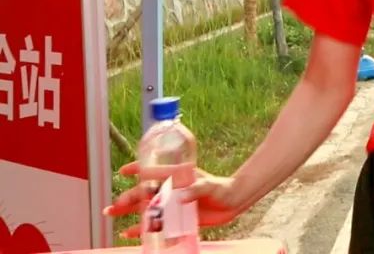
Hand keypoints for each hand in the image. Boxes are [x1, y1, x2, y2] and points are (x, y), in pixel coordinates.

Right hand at [104, 163, 244, 237]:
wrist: (233, 202)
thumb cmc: (222, 188)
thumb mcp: (210, 186)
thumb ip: (197, 189)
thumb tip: (182, 197)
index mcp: (177, 177)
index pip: (153, 171)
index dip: (138, 169)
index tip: (123, 171)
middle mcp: (171, 190)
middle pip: (144, 192)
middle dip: (128, 197)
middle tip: (114, 206)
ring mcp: (172, 204)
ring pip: (145, 208)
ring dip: (128, 212)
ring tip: (111, 215)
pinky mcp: (176, 218)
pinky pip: (155, 224)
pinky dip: (142, 228)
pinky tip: (128, 233)